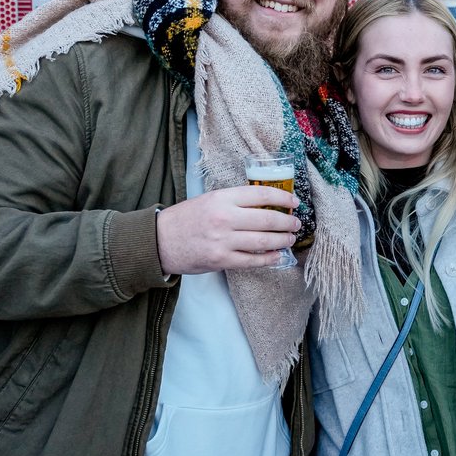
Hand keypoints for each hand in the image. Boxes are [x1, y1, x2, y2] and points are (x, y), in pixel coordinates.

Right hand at [155, 186, 300, 274]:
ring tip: (289, 238)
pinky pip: (252, 260)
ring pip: (264, 240)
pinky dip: (268, 258)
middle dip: (287, 222)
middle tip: (295, 223)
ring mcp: (223, 240)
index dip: (283, 198)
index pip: (262, 194)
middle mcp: (224, 218)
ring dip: (282, 240)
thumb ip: (235, 201)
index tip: (294, 202)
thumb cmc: (186, 218)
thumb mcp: (210, 199)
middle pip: (268, 219)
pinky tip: (277, 255)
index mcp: (222, 198)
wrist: (160, 241)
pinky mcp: (221, 260)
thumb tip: (266, 204)